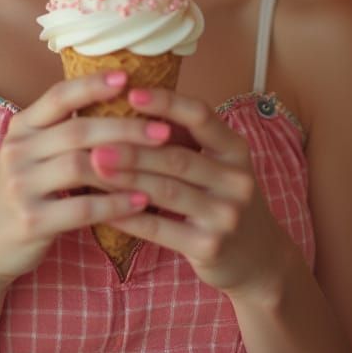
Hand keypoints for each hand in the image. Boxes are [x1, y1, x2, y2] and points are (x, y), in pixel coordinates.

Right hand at [0, 71, 171, 287]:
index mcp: (20, 128)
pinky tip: (140, 202)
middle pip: (78, 130)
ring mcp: (20, 186)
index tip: (127, 77)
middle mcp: (17, 151)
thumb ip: (63, 133)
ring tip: (159, 164)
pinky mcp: (30, 220)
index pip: (58, 96)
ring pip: (81, 165)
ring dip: (126, 165)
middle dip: (125, 127)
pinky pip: (82, 207)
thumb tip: (120, 106)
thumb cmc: (22, 194)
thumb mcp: (31, 155)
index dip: (92, 85)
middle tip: (163, 129)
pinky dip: (115, 203)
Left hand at [93, 87, 295, 301]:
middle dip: (132, 148)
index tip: (131, 93)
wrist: (258, 259)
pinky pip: (160, 228)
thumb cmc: (222, 199)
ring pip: (166, 191)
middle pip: (176, 157)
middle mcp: (236, 180)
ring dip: (125, 178)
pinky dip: (128, 216)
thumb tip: (130, 105)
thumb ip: (184, 139)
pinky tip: (103, 207)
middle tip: (93, 141)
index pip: (201, 117)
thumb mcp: (217, 164)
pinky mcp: (209, 247)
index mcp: (236, 149)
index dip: (166, 103)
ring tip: (93, 168)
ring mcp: (225, 215)